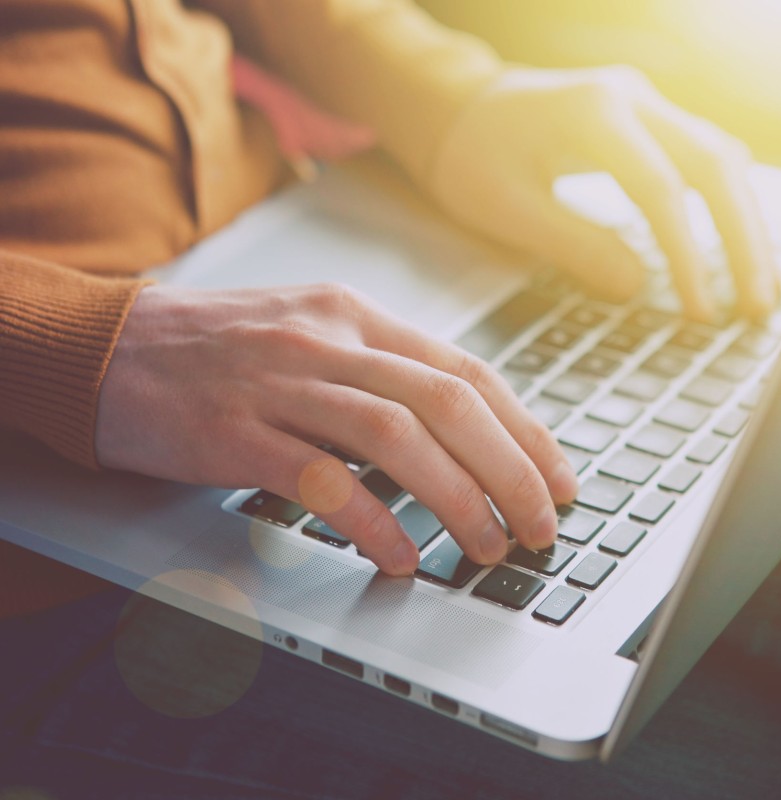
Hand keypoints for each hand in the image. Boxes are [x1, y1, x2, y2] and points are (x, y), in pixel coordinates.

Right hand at [95, 283, 577, 574]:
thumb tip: (457, 432)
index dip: (524, 428)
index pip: (464, 370)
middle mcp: (325, 341)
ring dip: (457, 497)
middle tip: (541, 523)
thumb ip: (377, 372)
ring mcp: (279, 383)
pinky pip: (320, 478)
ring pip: (395, 436)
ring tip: (488, 545)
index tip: (558, 476)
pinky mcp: (233, 431)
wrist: (110, 348)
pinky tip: (402, 556)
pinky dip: (372, 521)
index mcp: (353, 317)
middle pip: (445, 402)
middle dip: (510, 468)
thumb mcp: (309, 335)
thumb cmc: (218, 349)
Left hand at [430, 66, 779, 318]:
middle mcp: (631, 96)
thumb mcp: (508, 209)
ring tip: (759, 287)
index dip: (686, 255)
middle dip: (742, 240)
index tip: (698, 311)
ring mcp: (642, 103)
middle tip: (757, 307)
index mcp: (592, 113)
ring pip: (718, 158)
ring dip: (743, 223)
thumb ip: (574, 247)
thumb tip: (638, 289)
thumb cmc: (469, 158)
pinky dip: (722, 205)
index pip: (659, 188)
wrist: (456, 110)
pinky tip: (733, 247)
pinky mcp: (643, 120)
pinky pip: (699, 159)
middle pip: (713, 165)